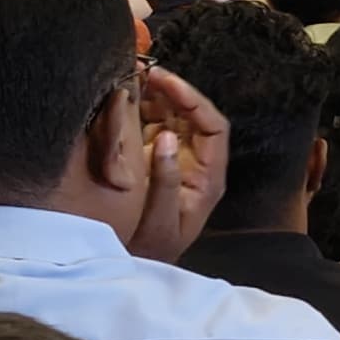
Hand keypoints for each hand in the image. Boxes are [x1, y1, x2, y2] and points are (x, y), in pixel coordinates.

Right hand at [122, 62, 229, 261]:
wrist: (137, 268)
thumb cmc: (152, 250)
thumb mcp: (158, 221)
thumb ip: (164, 180)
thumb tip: (165, 138)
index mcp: (209, 178)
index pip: (213, 127)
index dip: (193, 99)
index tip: (166, 81)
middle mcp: (198, 165)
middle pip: (195, 117)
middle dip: (174, 91)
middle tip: (146, 71)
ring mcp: (178, 162)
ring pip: (175, 119)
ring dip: (158, 97)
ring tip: (134, 77)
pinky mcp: (157, 162)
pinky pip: (155, 128)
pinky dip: (143, 110)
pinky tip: (126, 98)